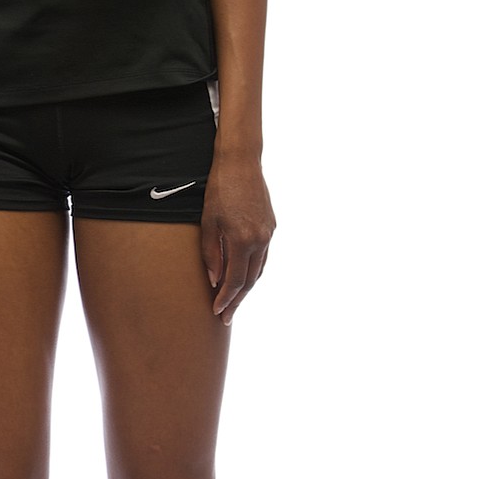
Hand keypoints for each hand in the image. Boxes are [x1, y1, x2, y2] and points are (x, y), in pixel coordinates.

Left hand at [200, 152, 274, 323]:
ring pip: (259, 270)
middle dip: (237, 301)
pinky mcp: (271, 226)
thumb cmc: (218, 189)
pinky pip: (263, 256)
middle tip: (226, 317)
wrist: (241, 162)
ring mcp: (269, 233)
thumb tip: (215, 281)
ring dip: (246, 288)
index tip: (217, 312)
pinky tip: (243, 277)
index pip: (234, 280)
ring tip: (234, 302)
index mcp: (243, 240)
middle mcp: (260, 240)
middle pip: (250, 280)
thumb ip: (211, 254)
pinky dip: (253, 270)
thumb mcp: (207, 222)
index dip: (226, 299)